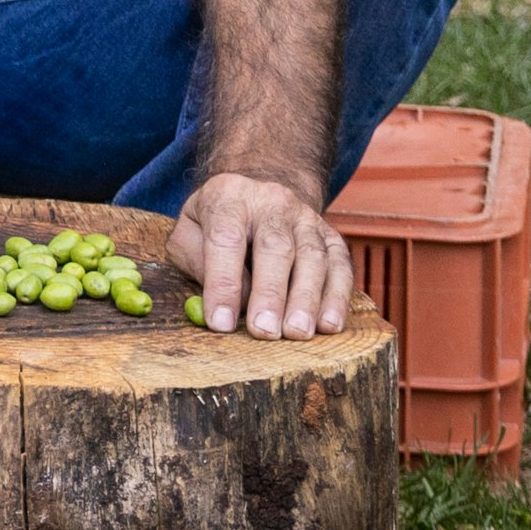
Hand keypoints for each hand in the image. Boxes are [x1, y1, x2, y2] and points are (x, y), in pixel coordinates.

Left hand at [171, 169, 354, 338]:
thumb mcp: (189, 234)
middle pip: (275, 246)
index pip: (225, 238)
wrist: (257, 197)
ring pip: (313, 257)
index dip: (223, 282)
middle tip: (264, 331)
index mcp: (228, 196)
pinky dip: (337, 297)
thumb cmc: (214, 225)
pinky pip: (341, 266)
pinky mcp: (331, 236)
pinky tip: (328, 325)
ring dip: (307, 299)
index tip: (220, 322)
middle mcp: (272, 202)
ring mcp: (306, 218)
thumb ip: (200, 264)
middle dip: (270, 293)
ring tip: (297, 333)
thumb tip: (233, 303)